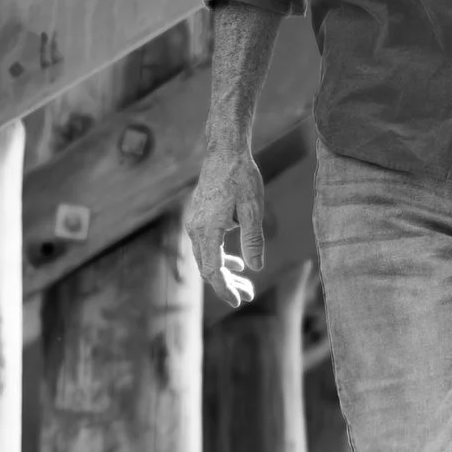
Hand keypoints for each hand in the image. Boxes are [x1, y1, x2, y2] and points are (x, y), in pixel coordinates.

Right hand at [185, 145, 265, 306]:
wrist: (224, 150)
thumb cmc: (241, 177)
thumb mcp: (253, 208)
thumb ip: (253, 240)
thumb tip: (256, 268)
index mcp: (208, 230)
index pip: (213, 270)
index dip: (225, 289)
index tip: (238, 301)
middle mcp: (196, 229)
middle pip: (208, 267)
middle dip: (227, 284)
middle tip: (247, 296)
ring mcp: (195, 222)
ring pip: (206, 257)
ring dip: (224, 272)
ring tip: (244, 284)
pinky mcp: (199, 216)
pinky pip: (206, 245)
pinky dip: (220, 257)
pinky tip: (236, 262)